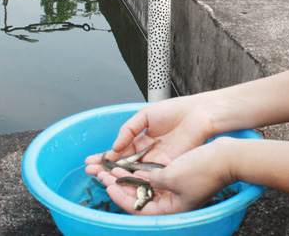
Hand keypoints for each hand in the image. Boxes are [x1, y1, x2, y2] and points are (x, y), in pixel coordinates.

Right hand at [85, 95, 218, 174]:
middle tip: (90, 171)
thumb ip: (128, 129)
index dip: (105, 156)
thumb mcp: (145, 115)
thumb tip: (114, 146)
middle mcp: (148, 152)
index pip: (120, 151)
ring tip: (99, 175)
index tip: (90, 161)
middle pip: (123, 164)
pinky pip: (147, 174)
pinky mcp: (166, 167)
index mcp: (142, 139)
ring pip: (132, 171)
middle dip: (106, 168)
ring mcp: (156, 161)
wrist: (199, 113)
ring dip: (115, 174)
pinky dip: (133, 177)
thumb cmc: (176, 110)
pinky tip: (119, 177)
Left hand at [97, 138, 234, 214]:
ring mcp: (174, 188)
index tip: (110, 184)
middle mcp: (171, 200)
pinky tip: (129, 161)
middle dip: (119, 184)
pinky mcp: (177, 175)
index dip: (121, 197)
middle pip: (138, 196)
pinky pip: (153, 174)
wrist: (227, 155)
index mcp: (171, 209)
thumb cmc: (204, 169)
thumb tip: (139, 179)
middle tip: (103, 173)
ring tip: (110, 166)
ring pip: (143, 184)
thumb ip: (151, 179)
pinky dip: (140, 169)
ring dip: (126, 175)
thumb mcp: (171, 175)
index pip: (138, 208)